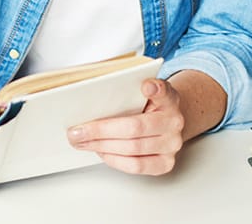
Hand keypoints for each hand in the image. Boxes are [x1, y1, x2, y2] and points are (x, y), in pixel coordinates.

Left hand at [66, 78, 184, 175]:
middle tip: (77, 131)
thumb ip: (126, 90)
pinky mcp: (166, 163)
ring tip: (82, 142)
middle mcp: (174, 121)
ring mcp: (172, 144)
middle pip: (135, 127)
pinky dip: (114, 159)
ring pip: (132, 149)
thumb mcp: (141, 91)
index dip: (156, 89)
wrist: (166, 123)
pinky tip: (101, 151)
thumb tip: (93, 96)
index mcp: (169, 98)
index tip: (146, 86)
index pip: (164, 91)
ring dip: (101, 146)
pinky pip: (136, 166)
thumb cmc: (148, 106)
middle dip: (100, 130)